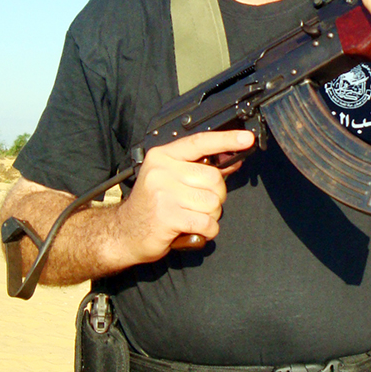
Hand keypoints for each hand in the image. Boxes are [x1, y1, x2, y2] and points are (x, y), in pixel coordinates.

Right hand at [116, 129, 254, 261]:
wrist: (124, 233)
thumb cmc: (153, 205)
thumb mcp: (171, 179)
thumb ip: (199, 169)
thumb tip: (232, 160)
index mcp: (163, 156)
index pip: (199, 142)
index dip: (225, 140)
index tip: (245, 138)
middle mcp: (162, 170)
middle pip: (214, 178)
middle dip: (216, 196)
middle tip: (198, 205)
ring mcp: (163, 193)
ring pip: (213, 203)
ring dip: (210, 216)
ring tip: (190, 217)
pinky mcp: (167, 216)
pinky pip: (206, 223)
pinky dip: (206, 231)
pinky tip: (191, 230)